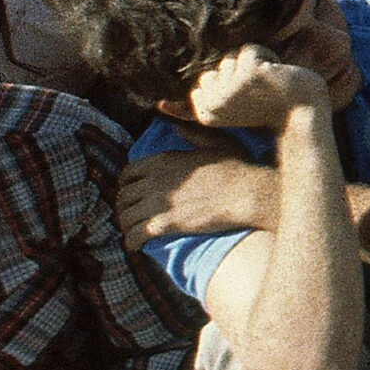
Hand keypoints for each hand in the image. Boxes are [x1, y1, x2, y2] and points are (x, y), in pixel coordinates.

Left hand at [115, 148, 272, 244]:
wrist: (246, 194)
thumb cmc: (235, 169)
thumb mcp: (214, 143)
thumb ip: (191, 133)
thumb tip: (173, 124)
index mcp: (163, 160)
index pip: (128, 173)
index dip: (125, 185)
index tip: (131, 193)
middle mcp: (155, 180)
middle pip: (123, 197)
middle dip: (124, 207)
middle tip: (131, 215)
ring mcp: (158, 202)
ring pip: (125, 217)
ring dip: (126, 226)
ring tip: (132, 232)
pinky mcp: (165, 224)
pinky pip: (135, 235)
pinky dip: (132, 242)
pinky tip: (136, 246)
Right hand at [185, 44, 329, 129]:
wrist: (304, 115)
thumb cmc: (267, 111)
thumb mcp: (225, 111)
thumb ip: (191, 108)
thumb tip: (158, 104)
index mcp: (205, 114)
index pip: (203, 79)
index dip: (229, 81)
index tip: (246, 101)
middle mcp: (212, 104)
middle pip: (215, 66)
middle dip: (239, 72)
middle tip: (258, 92)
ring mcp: (229, 89)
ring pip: (231, 56)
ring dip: (254, 65)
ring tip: (268, 85)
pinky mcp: (248, 75)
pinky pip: (249, 49)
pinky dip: (266, 57)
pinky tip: (276, 75)